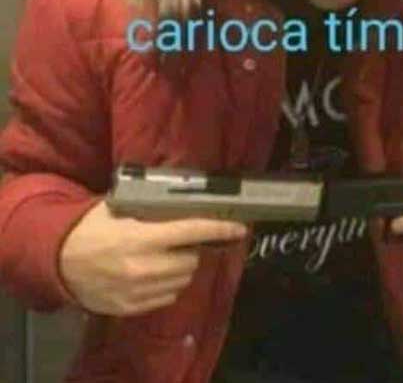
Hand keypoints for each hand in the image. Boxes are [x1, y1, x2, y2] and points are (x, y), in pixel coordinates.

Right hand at [60, 200, 246, 315]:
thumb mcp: (119, 207)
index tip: (239, 227)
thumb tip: (188, 200)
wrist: (58, 261)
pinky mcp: (132, 307)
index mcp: (142, 237)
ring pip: (183, 279)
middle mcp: (144, 266)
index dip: (219, 228)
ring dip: (181, 267)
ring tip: (163, 257)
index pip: (192, 231)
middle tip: (178, 240)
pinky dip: (168, 285)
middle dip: (191, 248)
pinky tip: (152, 273)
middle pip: (191, 259)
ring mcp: (138, 291)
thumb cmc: (92, 227)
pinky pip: (168, 297)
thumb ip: (152, 208)